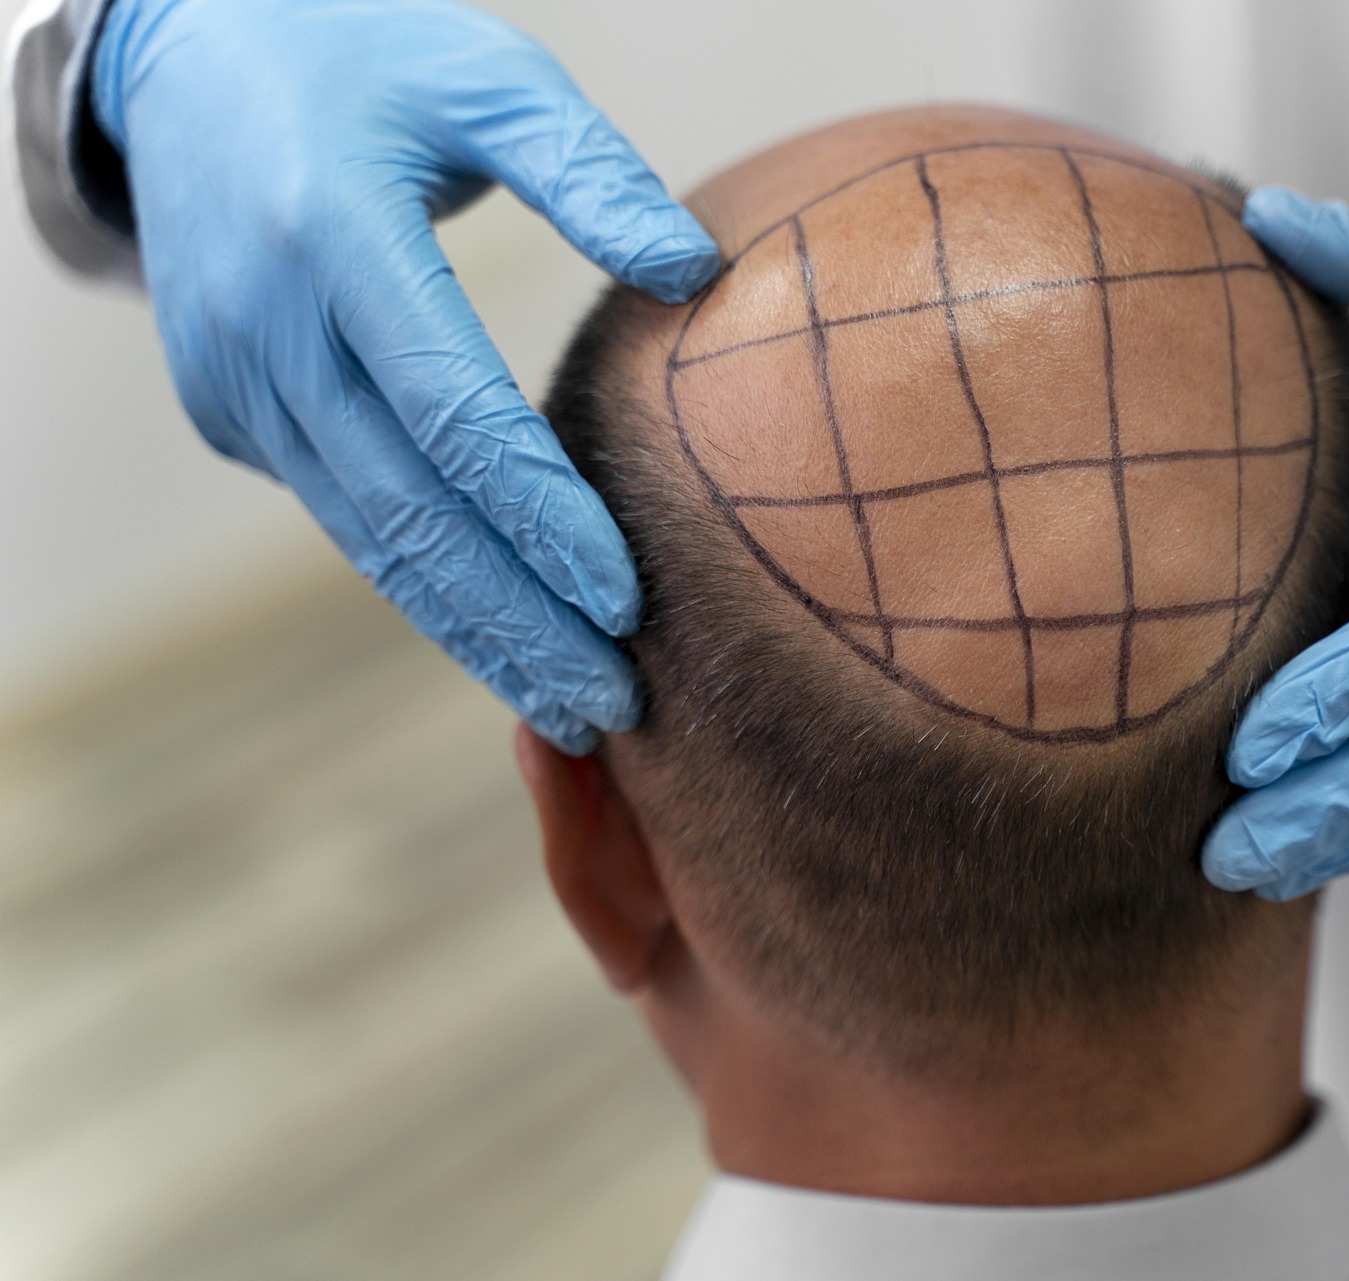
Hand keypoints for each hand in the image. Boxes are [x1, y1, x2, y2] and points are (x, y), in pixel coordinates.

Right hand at [92, 0, 719, 751]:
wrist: (190, 54)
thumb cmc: (365, 55)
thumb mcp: (483, 74)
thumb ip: (588, 169)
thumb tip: (697, 270)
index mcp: (331, 238)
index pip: (451, 412)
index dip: (540, 516)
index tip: (626, 599)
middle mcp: (266, 328)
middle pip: (408, 511)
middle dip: (516, 620)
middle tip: (614, 705)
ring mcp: (235, 381)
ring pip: (368, 537)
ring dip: (470, 631)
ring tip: (568, 708)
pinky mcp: (229, 411)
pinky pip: (342, 513)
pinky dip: (422, 582)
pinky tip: (498, 632)